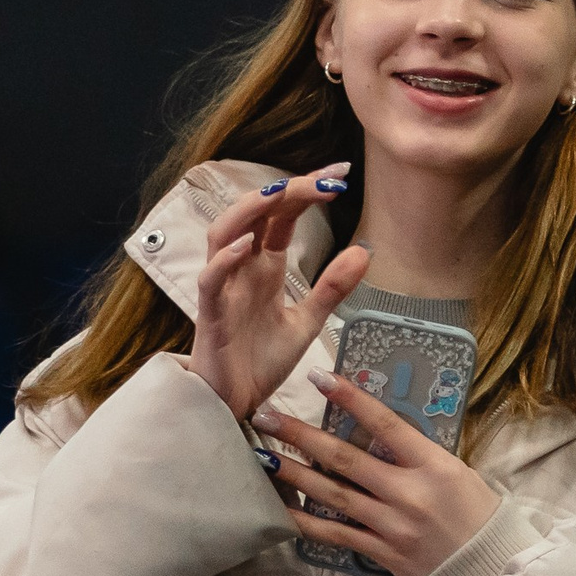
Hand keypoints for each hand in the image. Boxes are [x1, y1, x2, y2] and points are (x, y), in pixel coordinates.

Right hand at [185, 165, 369, 421]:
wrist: (234, 404)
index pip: (281, 214)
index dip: (307, 190)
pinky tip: (247, 246)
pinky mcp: (210, 316)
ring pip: (222, 234)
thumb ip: (332, 288)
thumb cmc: (259, 361)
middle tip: (327, 178)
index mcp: (263, 266)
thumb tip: (364, 251)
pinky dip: (225, 261)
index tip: (340, 172)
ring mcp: (223, 289)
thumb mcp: (307, 322)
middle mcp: (240, 269)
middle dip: (288, 190)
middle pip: (255, 213)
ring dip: (250, 210)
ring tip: (282, 192)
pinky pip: (210, 281)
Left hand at [255, 369, 500, 575]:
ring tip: (263, 458)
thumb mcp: (456, 472)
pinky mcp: (380, 552)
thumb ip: (417, 454)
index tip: (319, 378)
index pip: (385, 424)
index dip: (350, 399)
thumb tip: (377, 434)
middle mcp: (408, 493)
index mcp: (432, 466)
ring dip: (294, 475)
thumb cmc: (477, 514)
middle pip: (345, 459)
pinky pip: (335, 535)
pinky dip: (306, 522)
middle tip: (266, 417)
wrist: (487, 570)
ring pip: (333, 495)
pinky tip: (281, 509)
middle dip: (301, 436)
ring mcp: (391, 525)